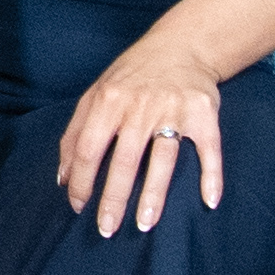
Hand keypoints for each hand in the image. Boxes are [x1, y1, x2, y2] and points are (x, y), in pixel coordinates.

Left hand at [52, 33, 223, 232]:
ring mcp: (174, 109)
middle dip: (114, 198)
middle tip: (106, 228)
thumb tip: (62, 178)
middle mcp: (141, 105)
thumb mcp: (96, 94)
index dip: (81, 180)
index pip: (89, 147)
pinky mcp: (204, 113)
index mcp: (109, 100)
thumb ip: (76, 132)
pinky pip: (209, 149)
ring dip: (154, 194)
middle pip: (125, 159)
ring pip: (163, 159)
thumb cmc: (131, 77)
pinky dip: (211, 175)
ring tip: (145, 223)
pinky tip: (208, 201)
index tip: (78, 206)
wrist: (181, 46)